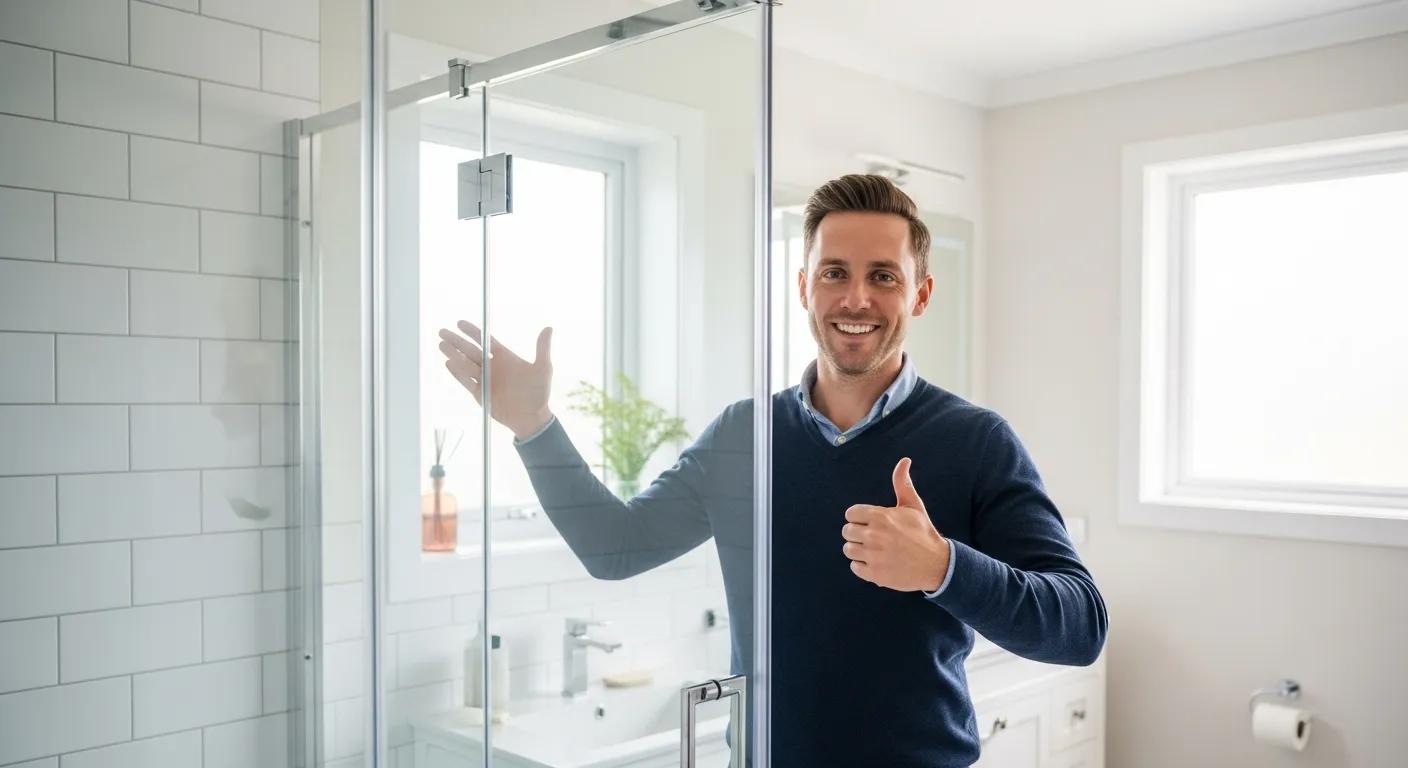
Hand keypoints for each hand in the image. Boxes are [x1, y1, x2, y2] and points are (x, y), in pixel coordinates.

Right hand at [438, 321, 553, 439]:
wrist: (531, 417)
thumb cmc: (539, 393)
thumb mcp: (543, 369)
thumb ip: (542, 348)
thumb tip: (549, 328)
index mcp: (504, 357)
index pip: (485, 340)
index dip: (472, 331)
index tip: (460, 323)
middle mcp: (492, 366)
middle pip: (470, 350)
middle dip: (456, 341)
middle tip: (442, 331)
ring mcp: (485, 380)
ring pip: (466, 364)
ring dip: (453, 354)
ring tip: (441, 345)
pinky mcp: (480, 393)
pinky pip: (466, 381)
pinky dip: (457, 373)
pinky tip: (448, 363)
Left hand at [841, 457, 949, 591]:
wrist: (937, 564)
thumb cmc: (923, 532)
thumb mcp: (914, 506)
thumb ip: (902, 483)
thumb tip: (904, 461)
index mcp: (880, 516)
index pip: (850, 514)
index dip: (859, 518)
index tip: (870, 523)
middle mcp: (874, 535)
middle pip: (847, 532)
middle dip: (857, 534)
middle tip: (873, 538)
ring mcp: (873, 555)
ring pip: (848, 549)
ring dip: (858, 551)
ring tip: (874, 551)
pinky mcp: (874, 574)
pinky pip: (854, 567)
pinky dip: (863, 567)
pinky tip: (877, 562)